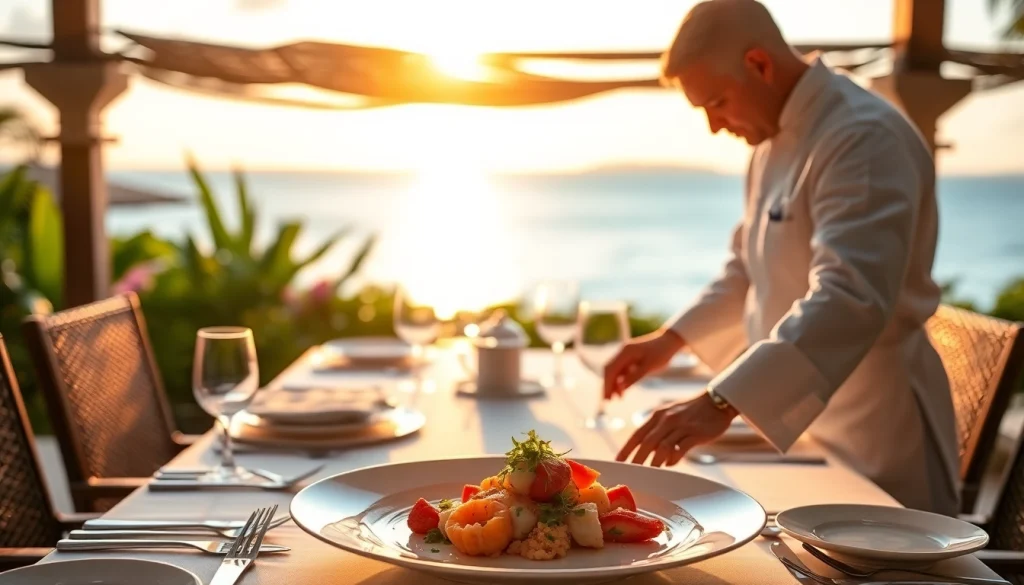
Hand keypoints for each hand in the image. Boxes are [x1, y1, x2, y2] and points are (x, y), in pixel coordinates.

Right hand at [603, 328, 685, 399]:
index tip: (606, 398)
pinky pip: (621, 370)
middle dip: (607, 385)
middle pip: (609, 370)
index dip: (607, 384)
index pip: (610, 370)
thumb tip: (621, 388)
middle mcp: (622, 352)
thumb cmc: (662, 353)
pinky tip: (622, 391)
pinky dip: (620, 380)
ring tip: (615, 398)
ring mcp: (625, 354)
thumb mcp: (649, 367)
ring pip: (615, 371)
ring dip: (613, 384)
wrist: (670, 341)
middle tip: (607, 401)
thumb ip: (634, 377)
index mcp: (626, 352)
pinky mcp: (630, 358)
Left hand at [616, 392, 735, 466]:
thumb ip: (658, 431)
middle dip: (637, 459)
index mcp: (657, 415)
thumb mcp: (670, 415)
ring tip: (651, 471)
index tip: (618, 461)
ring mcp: (681, 426)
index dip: (626, 449)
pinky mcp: (695, 433)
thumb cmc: (692, 411)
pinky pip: (681, 448)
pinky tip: (670, 464)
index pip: (637, 434)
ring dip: (655, 461)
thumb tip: (649, 451)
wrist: (716, 401)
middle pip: (647, 442)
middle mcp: (666, 419)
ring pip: (662, 446)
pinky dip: (673, 458)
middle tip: (631, 472)